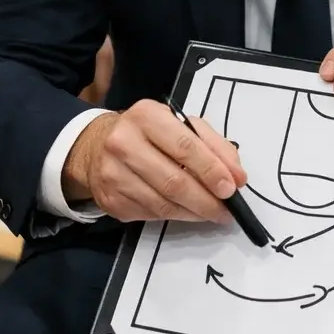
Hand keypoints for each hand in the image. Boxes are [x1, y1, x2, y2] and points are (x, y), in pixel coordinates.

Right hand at [63, 99, 247, 222]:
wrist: (96, 146)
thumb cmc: (148, 133)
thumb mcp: (181, 125)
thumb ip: (214, 145)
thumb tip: (237, 176)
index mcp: (146, 117)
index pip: (184, 146)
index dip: (211, 169)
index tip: (232, 187)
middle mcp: (123, 143)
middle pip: (173, 181)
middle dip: (206, 200)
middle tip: (226, 210)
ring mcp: (112, 174)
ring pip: (162, 204)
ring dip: (193, 213)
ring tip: (212, 213)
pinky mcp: (110, 200)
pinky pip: (150, 215)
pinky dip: (174, 217)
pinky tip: (186, 212)